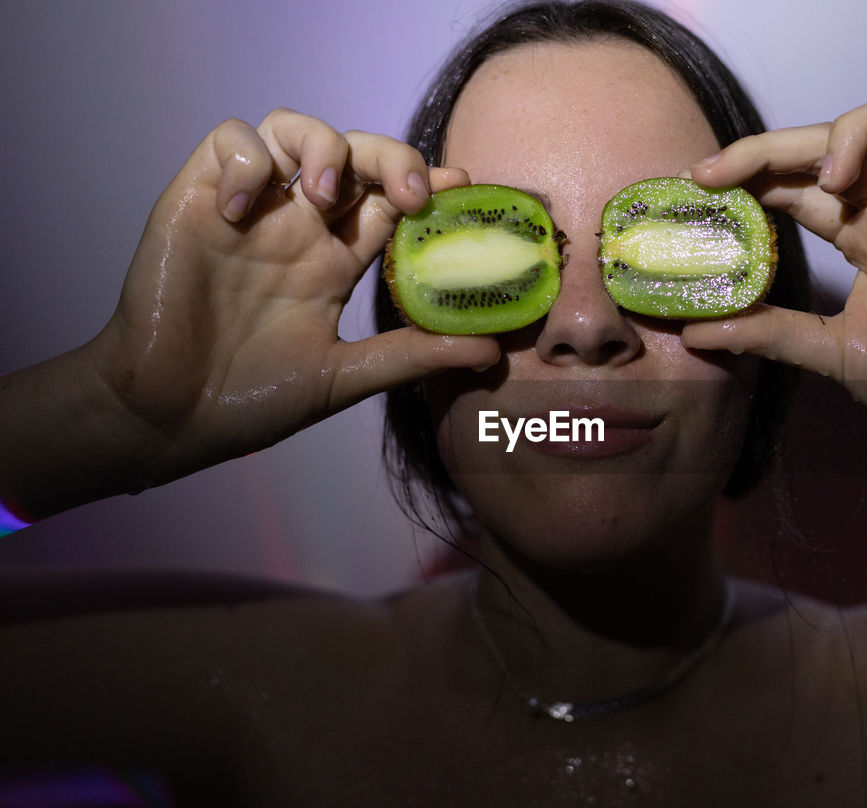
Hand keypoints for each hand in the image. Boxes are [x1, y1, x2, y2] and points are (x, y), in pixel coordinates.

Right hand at [86, 109, 499, 485]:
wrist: (172, 417)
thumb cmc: (252, 399)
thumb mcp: (345, 378)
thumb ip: (412, 355)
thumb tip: (491, 349)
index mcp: (336, 261)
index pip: (390, 199)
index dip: (427, 181)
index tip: (461, 184)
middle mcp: (299, 227)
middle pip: (355, 153)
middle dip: (389, 156)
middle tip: (409, 194)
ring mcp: (251, 210)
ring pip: (293, 128)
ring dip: (320, 147)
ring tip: (322, 197)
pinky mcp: (198, 199)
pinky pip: (228, 140)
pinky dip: (245, 160)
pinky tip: (245, 211)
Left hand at [681, 97, 866, 447]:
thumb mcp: (828, 351)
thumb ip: (769, 332)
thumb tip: (695, 330)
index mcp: (857, 234)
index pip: (796, 179)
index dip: (749, 170)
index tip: (696, 185)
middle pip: (830, 140)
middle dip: (769, 146)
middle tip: (717, 172)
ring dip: (853, 131)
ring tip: (829, 179)